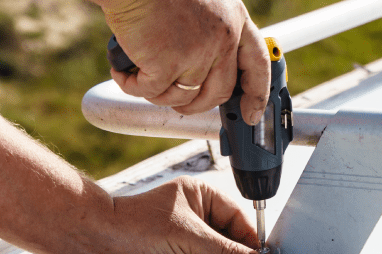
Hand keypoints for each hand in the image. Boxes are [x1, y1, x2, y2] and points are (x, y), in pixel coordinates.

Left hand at [90, 176, 266, 253]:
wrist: (101, 244)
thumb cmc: (135, 226)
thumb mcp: (191, 238)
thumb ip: (226, 251)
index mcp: (200, 194)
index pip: (238, 216)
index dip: (251, 238)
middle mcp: (193, 211)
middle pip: (228, 235)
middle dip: (237, 253)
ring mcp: (183, 232)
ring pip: (215, 251)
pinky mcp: (174, 252)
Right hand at [97, 0, 270, 124]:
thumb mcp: (201, 3)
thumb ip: (211, 32)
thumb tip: (204, 72)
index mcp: (234, 19)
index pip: (258, 65)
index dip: (257, 94)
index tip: (251, 115)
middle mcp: (221, 37)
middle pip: (219, 91)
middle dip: (198, 106)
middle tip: (181, 105)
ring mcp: (196, 53)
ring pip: (183, 97)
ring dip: (161, 95)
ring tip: (142, 77)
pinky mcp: (166, 64)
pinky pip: (152, 92)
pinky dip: (133, 86)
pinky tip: (123, 73)